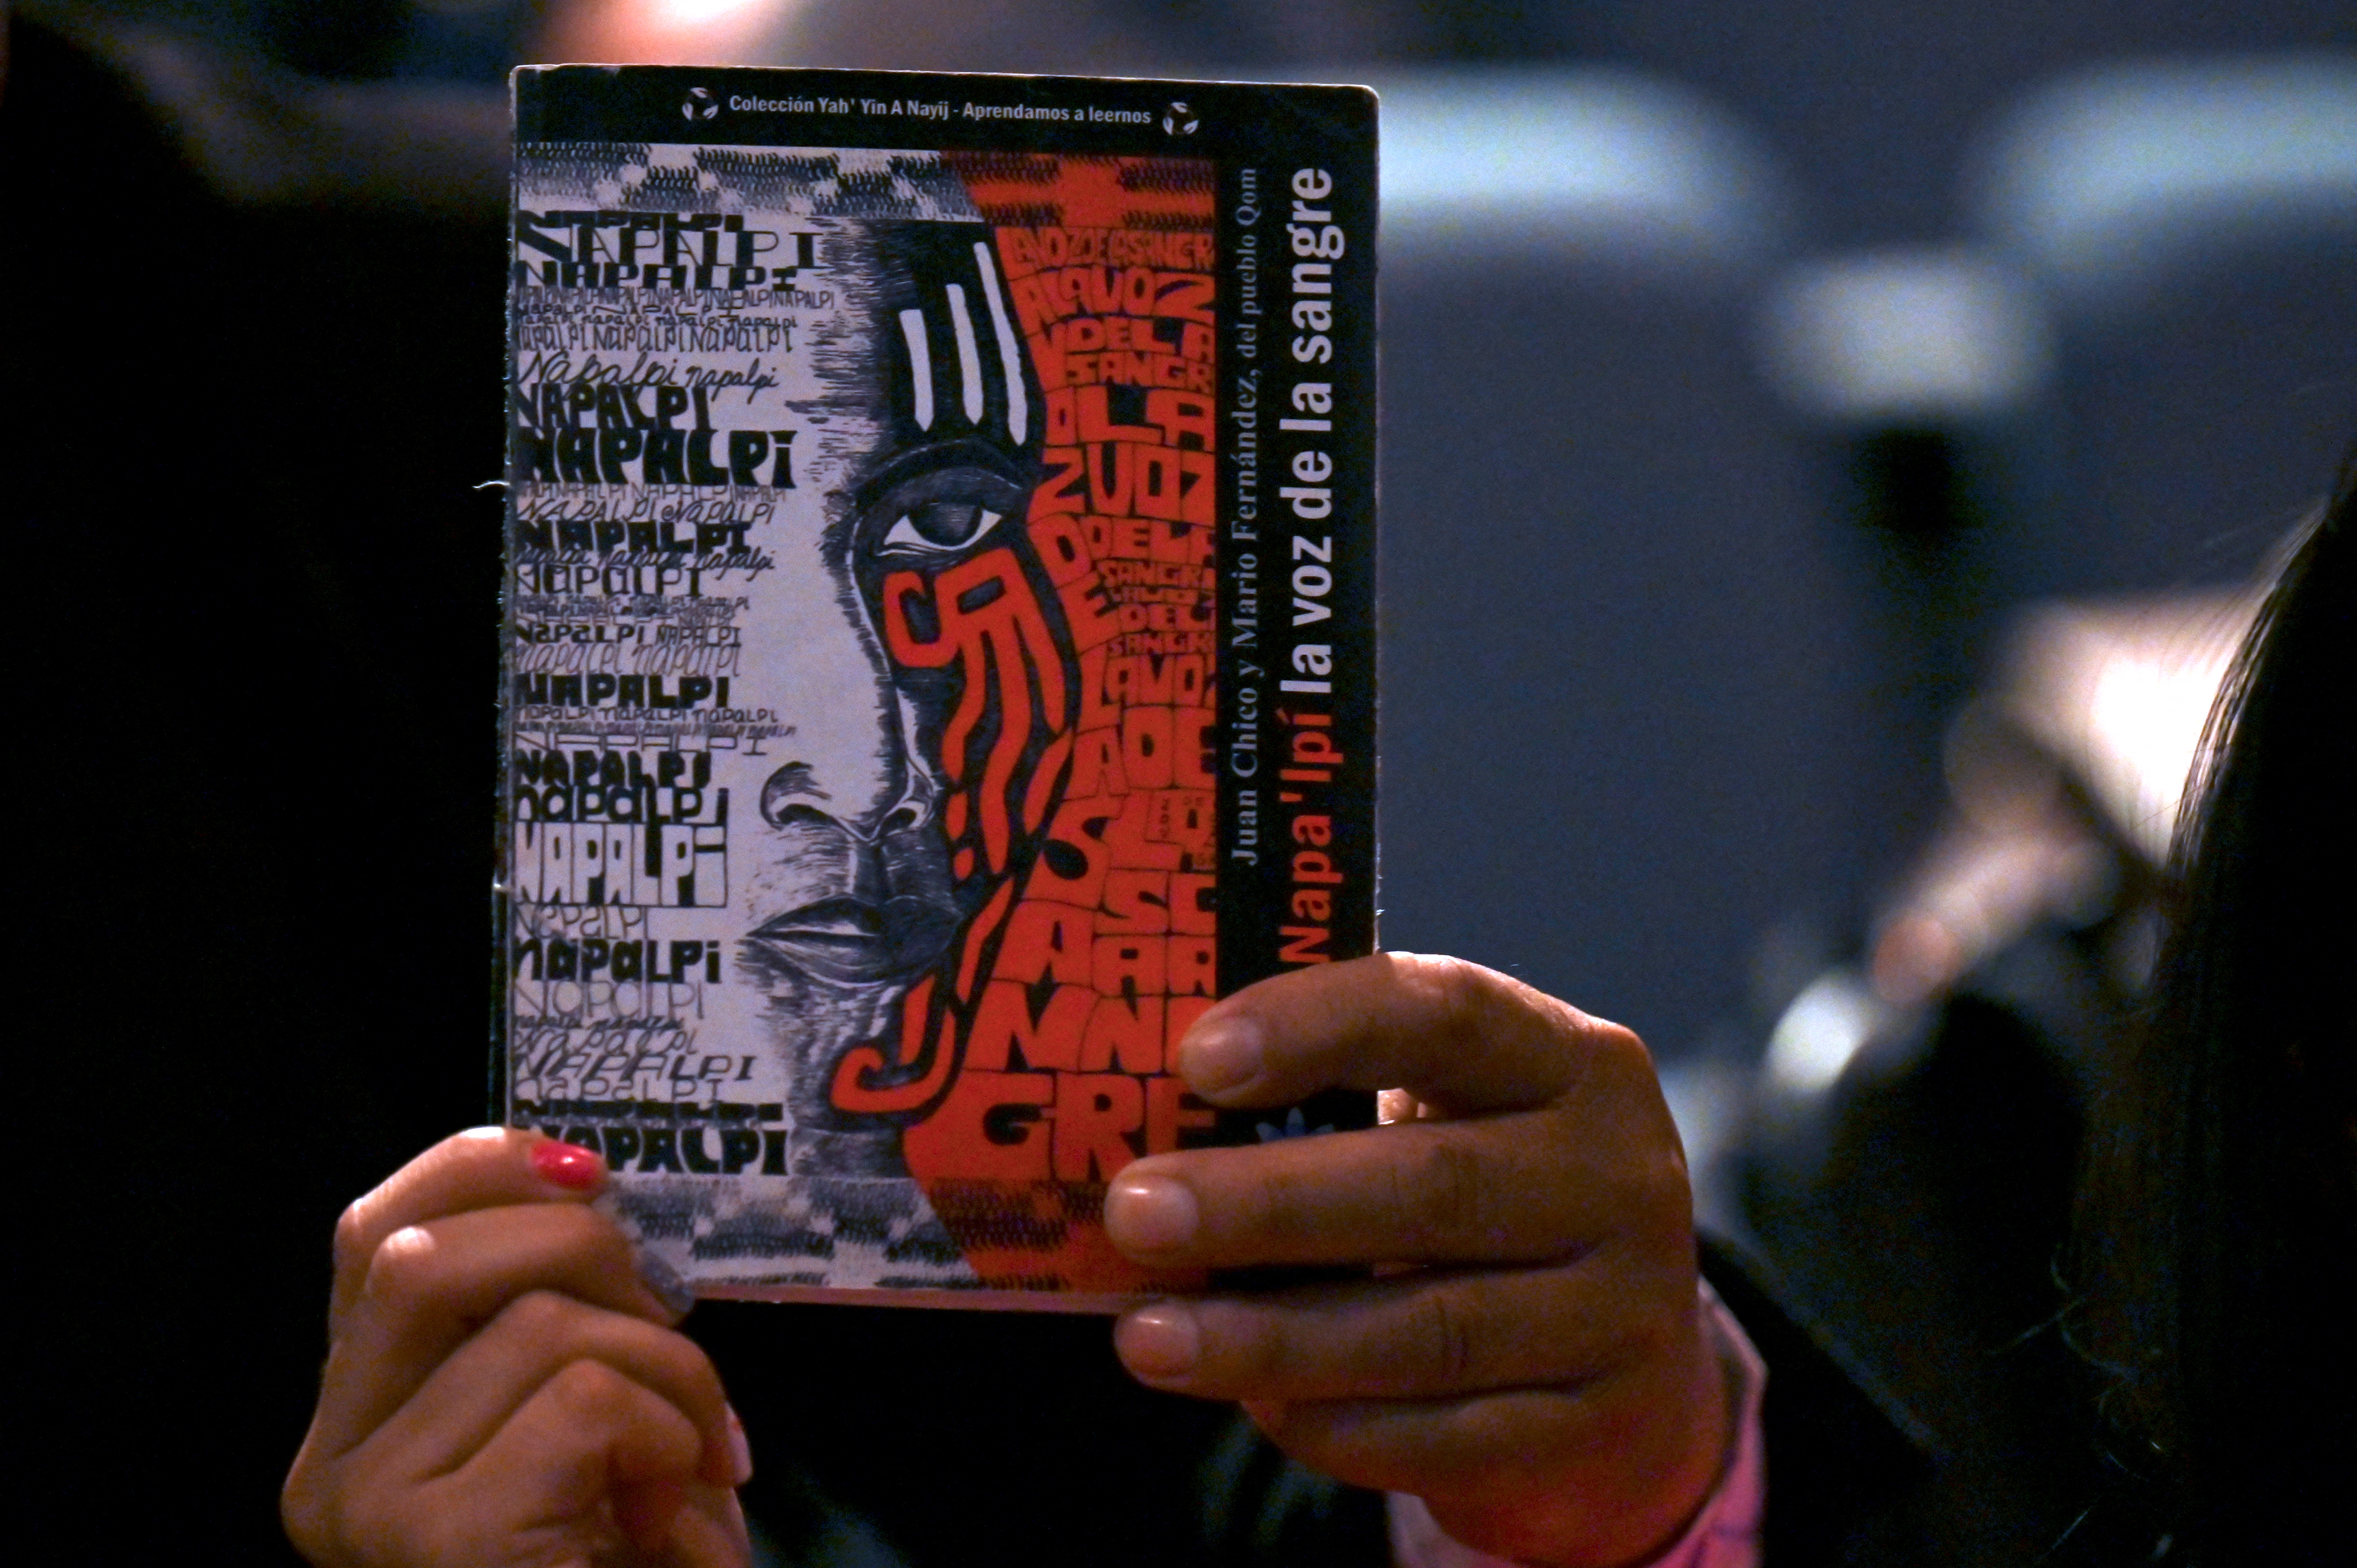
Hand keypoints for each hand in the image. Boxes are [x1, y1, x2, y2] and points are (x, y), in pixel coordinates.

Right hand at [283, 1128, 753, 1567]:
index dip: (478, 1168)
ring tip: (699, 1453)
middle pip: (426, 1255)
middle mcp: (330, 1460)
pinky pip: (586, 1402)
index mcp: (359, 1414)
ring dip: (667, 1368)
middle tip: (670, 1323)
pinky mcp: (437, 1542)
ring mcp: (370, 1505)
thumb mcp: (580, 1411)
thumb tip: (586, 1183)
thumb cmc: (622, 1555)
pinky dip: (669, 1432)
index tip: (590, 1169)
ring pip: (538, 1324)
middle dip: (583, 1251)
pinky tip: (674, 1506)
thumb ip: (552, 1313)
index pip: (372, 1232)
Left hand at [1104, 954, 1729, 1567]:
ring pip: (1432, 1329)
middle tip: (1134, 1213)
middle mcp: (1620, 1175)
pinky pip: (1450, 1437)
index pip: (1447, 1013)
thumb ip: (1331, 1101)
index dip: (1318, 1026)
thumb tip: (1151, 1120)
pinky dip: (1337, 1428)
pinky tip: (1255, 1411)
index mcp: (1573, 1060)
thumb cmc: (1481, 1199)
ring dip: (1273, 1338)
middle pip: (1433, 1185)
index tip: (1196, 1061)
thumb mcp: (1443, 1119)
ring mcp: (1624, 1309)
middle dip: (1266, 1203)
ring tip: (1147, 1337)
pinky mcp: (1601, 1429)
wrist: (1627, 1371)